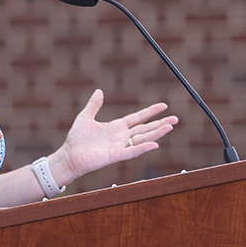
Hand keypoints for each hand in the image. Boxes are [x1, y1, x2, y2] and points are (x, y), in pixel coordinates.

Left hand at [57, 89, 177, 182]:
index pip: (138, 117)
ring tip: (170, 127)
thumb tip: (99, 91)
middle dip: (161, 123)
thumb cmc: (76, 139)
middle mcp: (121, 137)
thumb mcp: (85, 117)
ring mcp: (120, 146)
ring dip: (156, 133)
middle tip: (176, 118)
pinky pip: (132, 151)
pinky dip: (143, 148)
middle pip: (145, 128)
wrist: (69, 155)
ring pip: (143, 138)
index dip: (151, 112)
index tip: (164, 105)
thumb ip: (94, 105)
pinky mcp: (115, 155)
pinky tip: (154, 144)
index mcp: (116, 127)